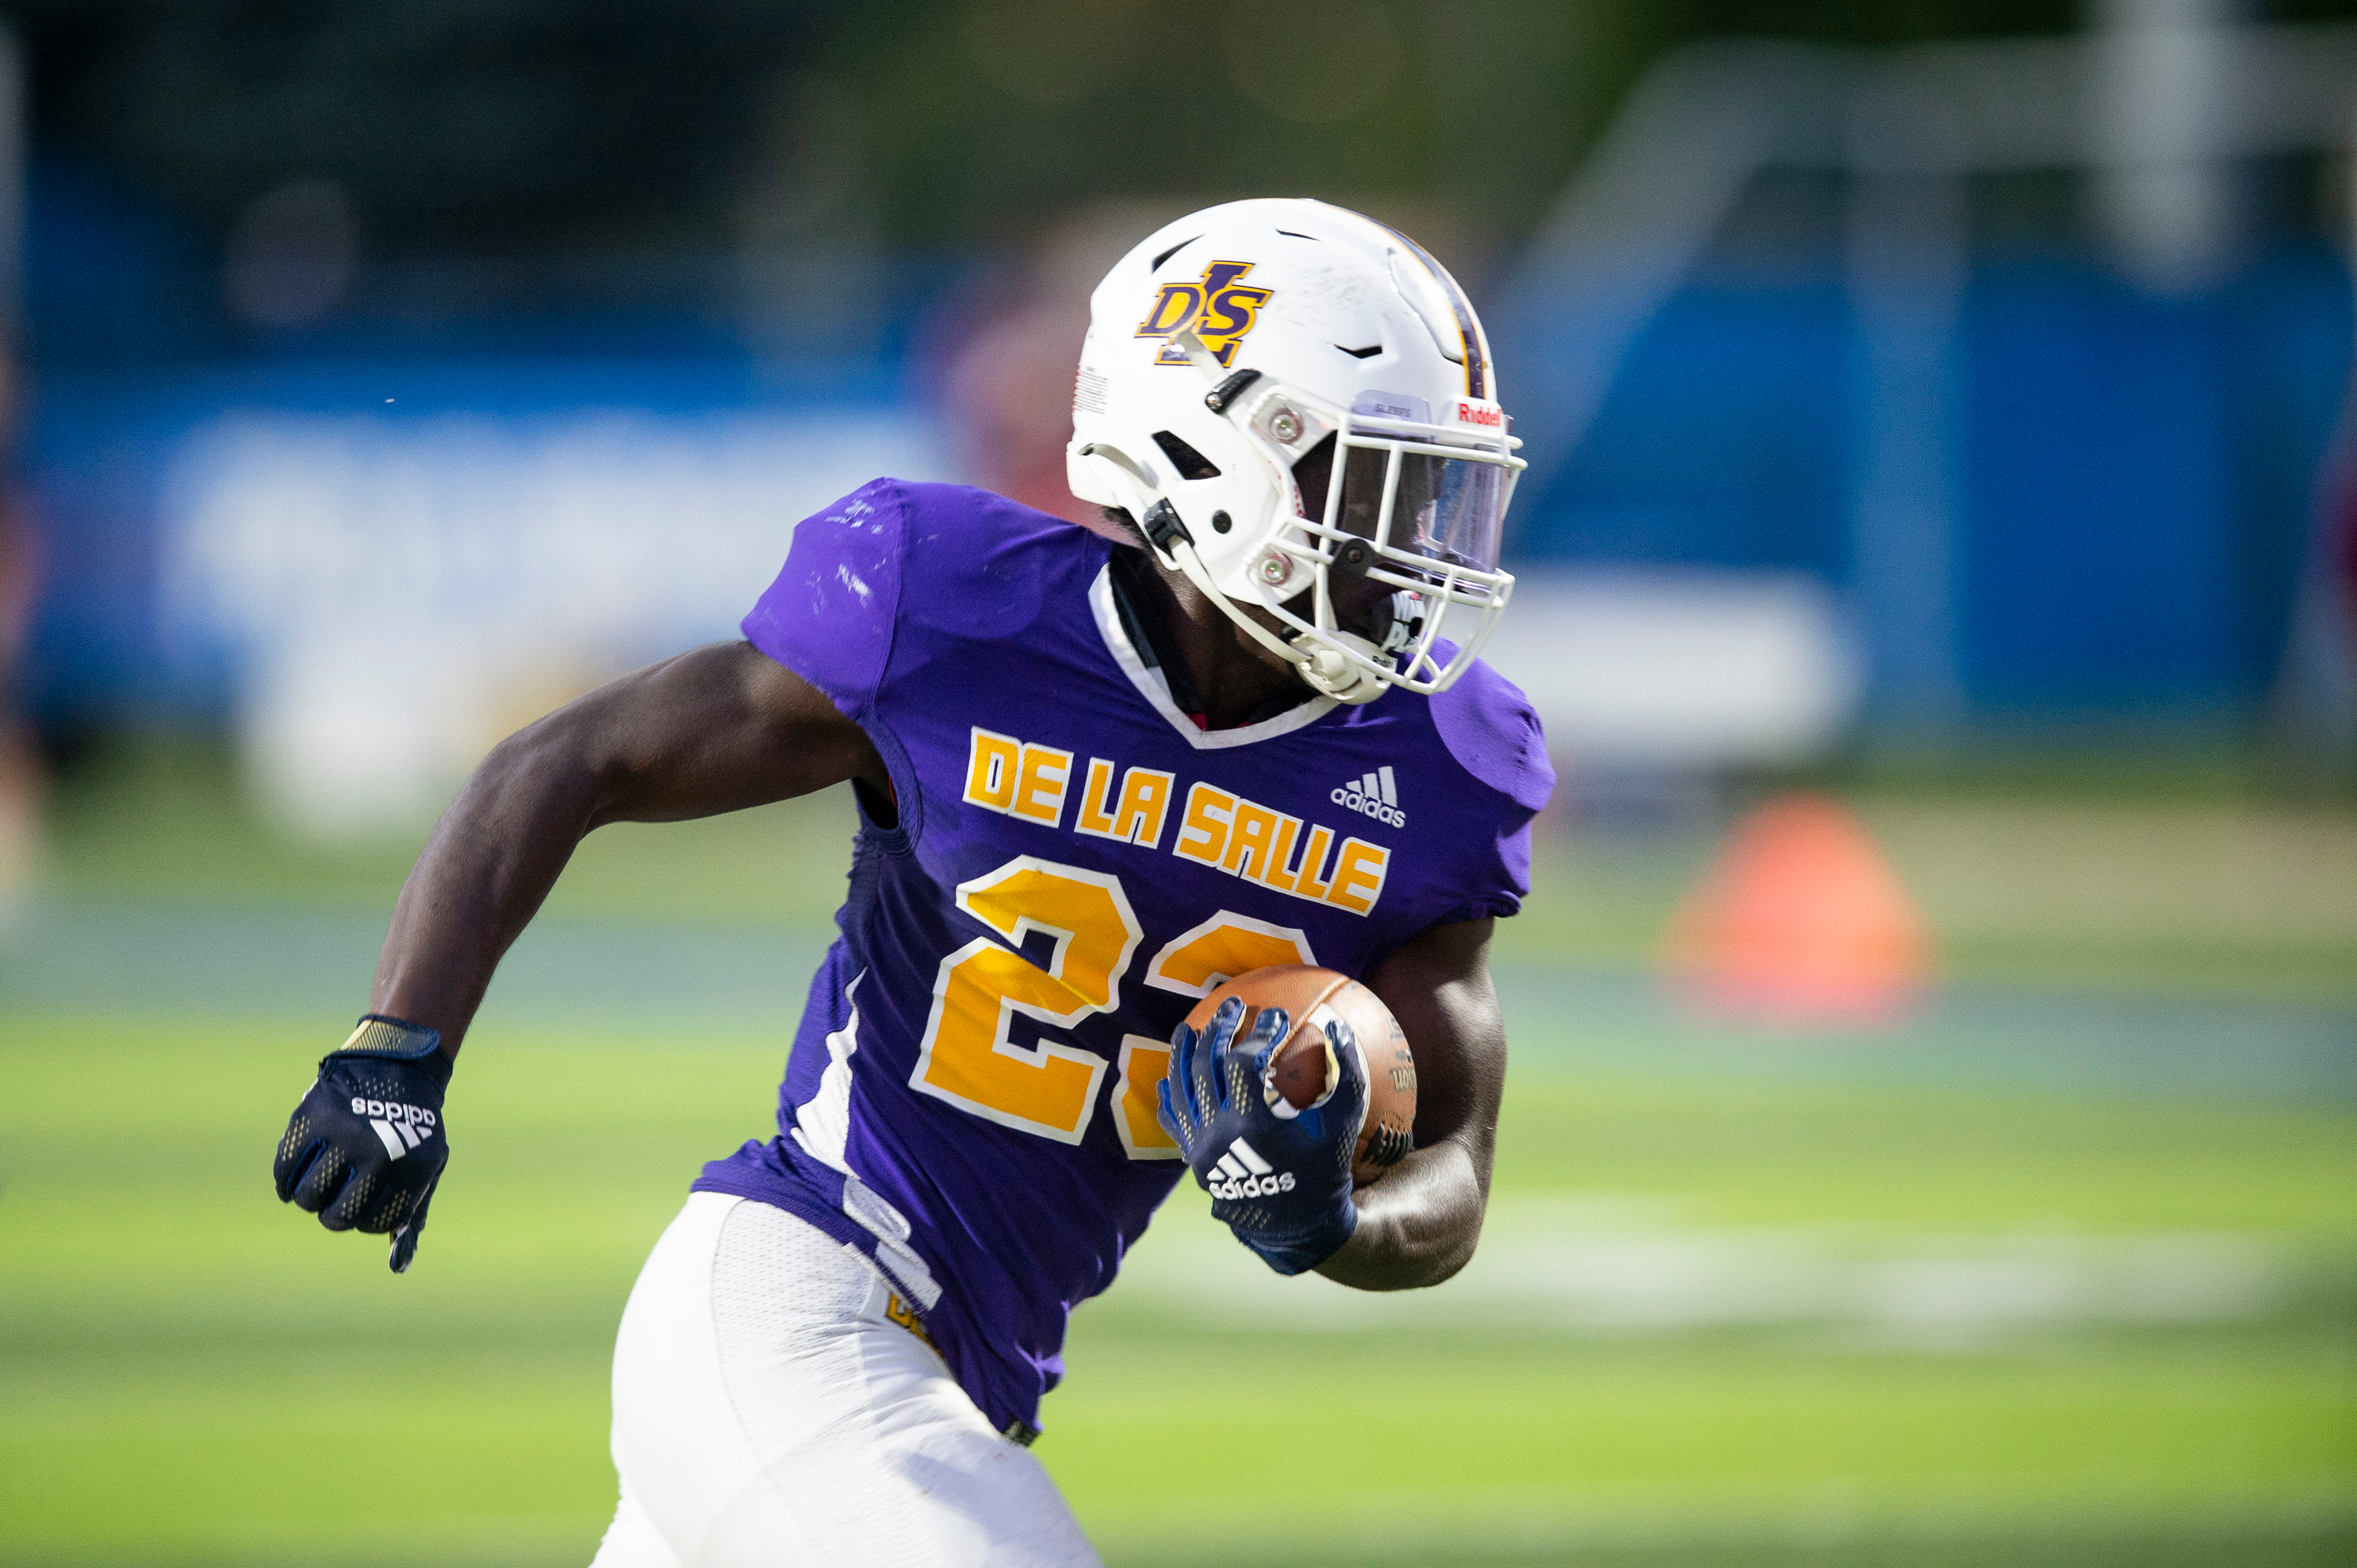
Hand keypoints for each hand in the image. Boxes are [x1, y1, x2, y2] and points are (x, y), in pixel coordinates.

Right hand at [273, 1016, 450, 1272]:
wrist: (396, 1068)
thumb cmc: (411, 1129)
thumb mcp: (426, 1167)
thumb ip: (411, 1214)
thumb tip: (398, 1266)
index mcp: (411, 1169)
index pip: (375, 1224)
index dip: (366, 1220)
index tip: (365, 1205)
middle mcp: (377, 1154)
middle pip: (336, 1218)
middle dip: (333, 1215)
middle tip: (335, 1200)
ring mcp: (342, 1135)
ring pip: (306, 1197)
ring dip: (308, 1198)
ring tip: (319, 1185)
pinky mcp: (311, 1117)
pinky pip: (284, 1167)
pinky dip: (285, 1180)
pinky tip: (293, 1179)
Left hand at [1156, 995, 1366, 1275]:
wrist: (1296, 1228)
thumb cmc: (1325, 1173)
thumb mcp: (1344, 1127)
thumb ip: (1346, 1077)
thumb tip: (1339, 1028)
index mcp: (1252, 1124)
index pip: (1243, 1061)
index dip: (1259, 1033)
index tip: (1277, 1016)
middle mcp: (1217, 1134)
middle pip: (1205, 1065)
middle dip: (1219, 1029)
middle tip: (1234, 1004)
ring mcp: (1199, 1148)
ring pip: (1180, 1089)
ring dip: (1183, 1053)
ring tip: (1190, 1027)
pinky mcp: (1193, 1160)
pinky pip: (1172, 1121)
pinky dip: (1170, 1095)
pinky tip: (1170, 1075)